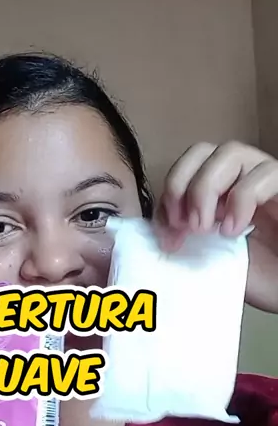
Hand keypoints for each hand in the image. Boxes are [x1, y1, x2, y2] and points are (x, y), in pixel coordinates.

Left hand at [158, 141, 277, 312]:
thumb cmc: (259, 275)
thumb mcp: (212, 257)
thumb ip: (187, 237)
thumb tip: (158, 229)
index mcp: (220, 188)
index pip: (186, 166)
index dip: (171, 191)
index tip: (169, 232)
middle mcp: (242, 175)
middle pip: (202, 150)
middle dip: (183, 185)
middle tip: (185, 226)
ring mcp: (266, 178)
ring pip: (231, 153)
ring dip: (207, 189)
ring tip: (206, 229)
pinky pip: (265, 174)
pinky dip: (241, 200)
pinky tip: (234, 231)